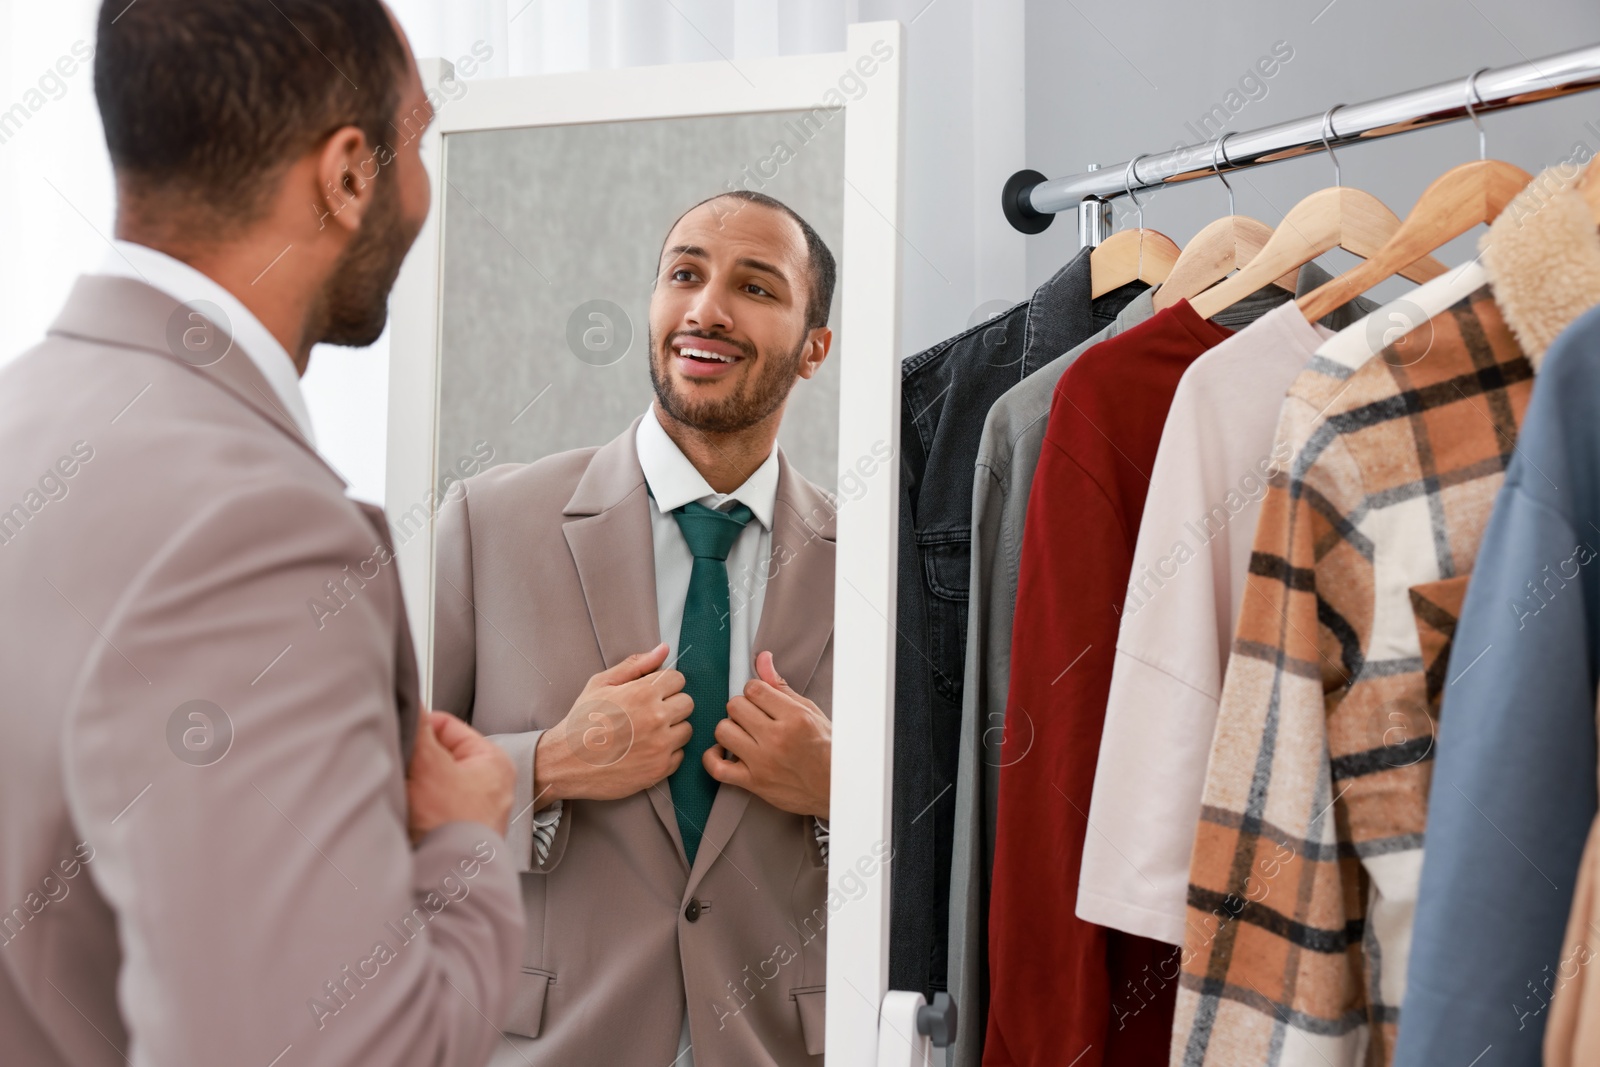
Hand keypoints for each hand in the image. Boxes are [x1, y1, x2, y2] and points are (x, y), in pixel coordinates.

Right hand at [406, 710, 515, 844]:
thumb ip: (420, 730)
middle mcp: (489, 786)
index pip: (449, 726)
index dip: (421, 726)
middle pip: (439, 756)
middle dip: (415, 760)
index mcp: (492, 761)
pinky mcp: (458, 832)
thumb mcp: (430, 766)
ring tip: (403, 793)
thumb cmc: (451, 826)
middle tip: (399, 766)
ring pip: (432, 783)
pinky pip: (430, 808)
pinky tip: (405, 813)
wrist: (450, 882)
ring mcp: (474, 811)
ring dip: (413, 785)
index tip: (401, 731)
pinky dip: (415, 807)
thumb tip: (412, 703)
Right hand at [534, 642, 693, 803]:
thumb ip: (635, 665)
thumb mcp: (601, 684)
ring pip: (686, 729)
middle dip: (670, 705)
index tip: (649, 694)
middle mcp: (656, 718)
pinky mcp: (660, 769)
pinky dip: (666, 753)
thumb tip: (663, 649)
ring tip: (646, 733)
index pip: (678, 679)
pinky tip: (644, 751)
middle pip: (687, 703)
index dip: (664, 685)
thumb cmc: (582, 720)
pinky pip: (679, 755)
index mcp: (643, 692)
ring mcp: (660, 746)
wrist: (565, 763)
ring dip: (672, 729)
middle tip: (647, 714)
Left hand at [705, 651, 830, 818]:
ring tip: (743, 734)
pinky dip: (712, 758)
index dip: (754, 692)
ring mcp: (763, 762)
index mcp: (795, 718)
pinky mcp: (753, 783)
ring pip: (723, 730)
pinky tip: (724, 752)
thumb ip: (781, 686)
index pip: (753, 688)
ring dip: (730, 729)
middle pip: (735, 706)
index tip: (761, 701)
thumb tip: (762, 658)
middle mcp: (777, 738)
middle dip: (742, 708)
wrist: (836, 788)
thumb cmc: (825, 749)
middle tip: (754, 718)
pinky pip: (716, 767)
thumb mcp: (809, 712)